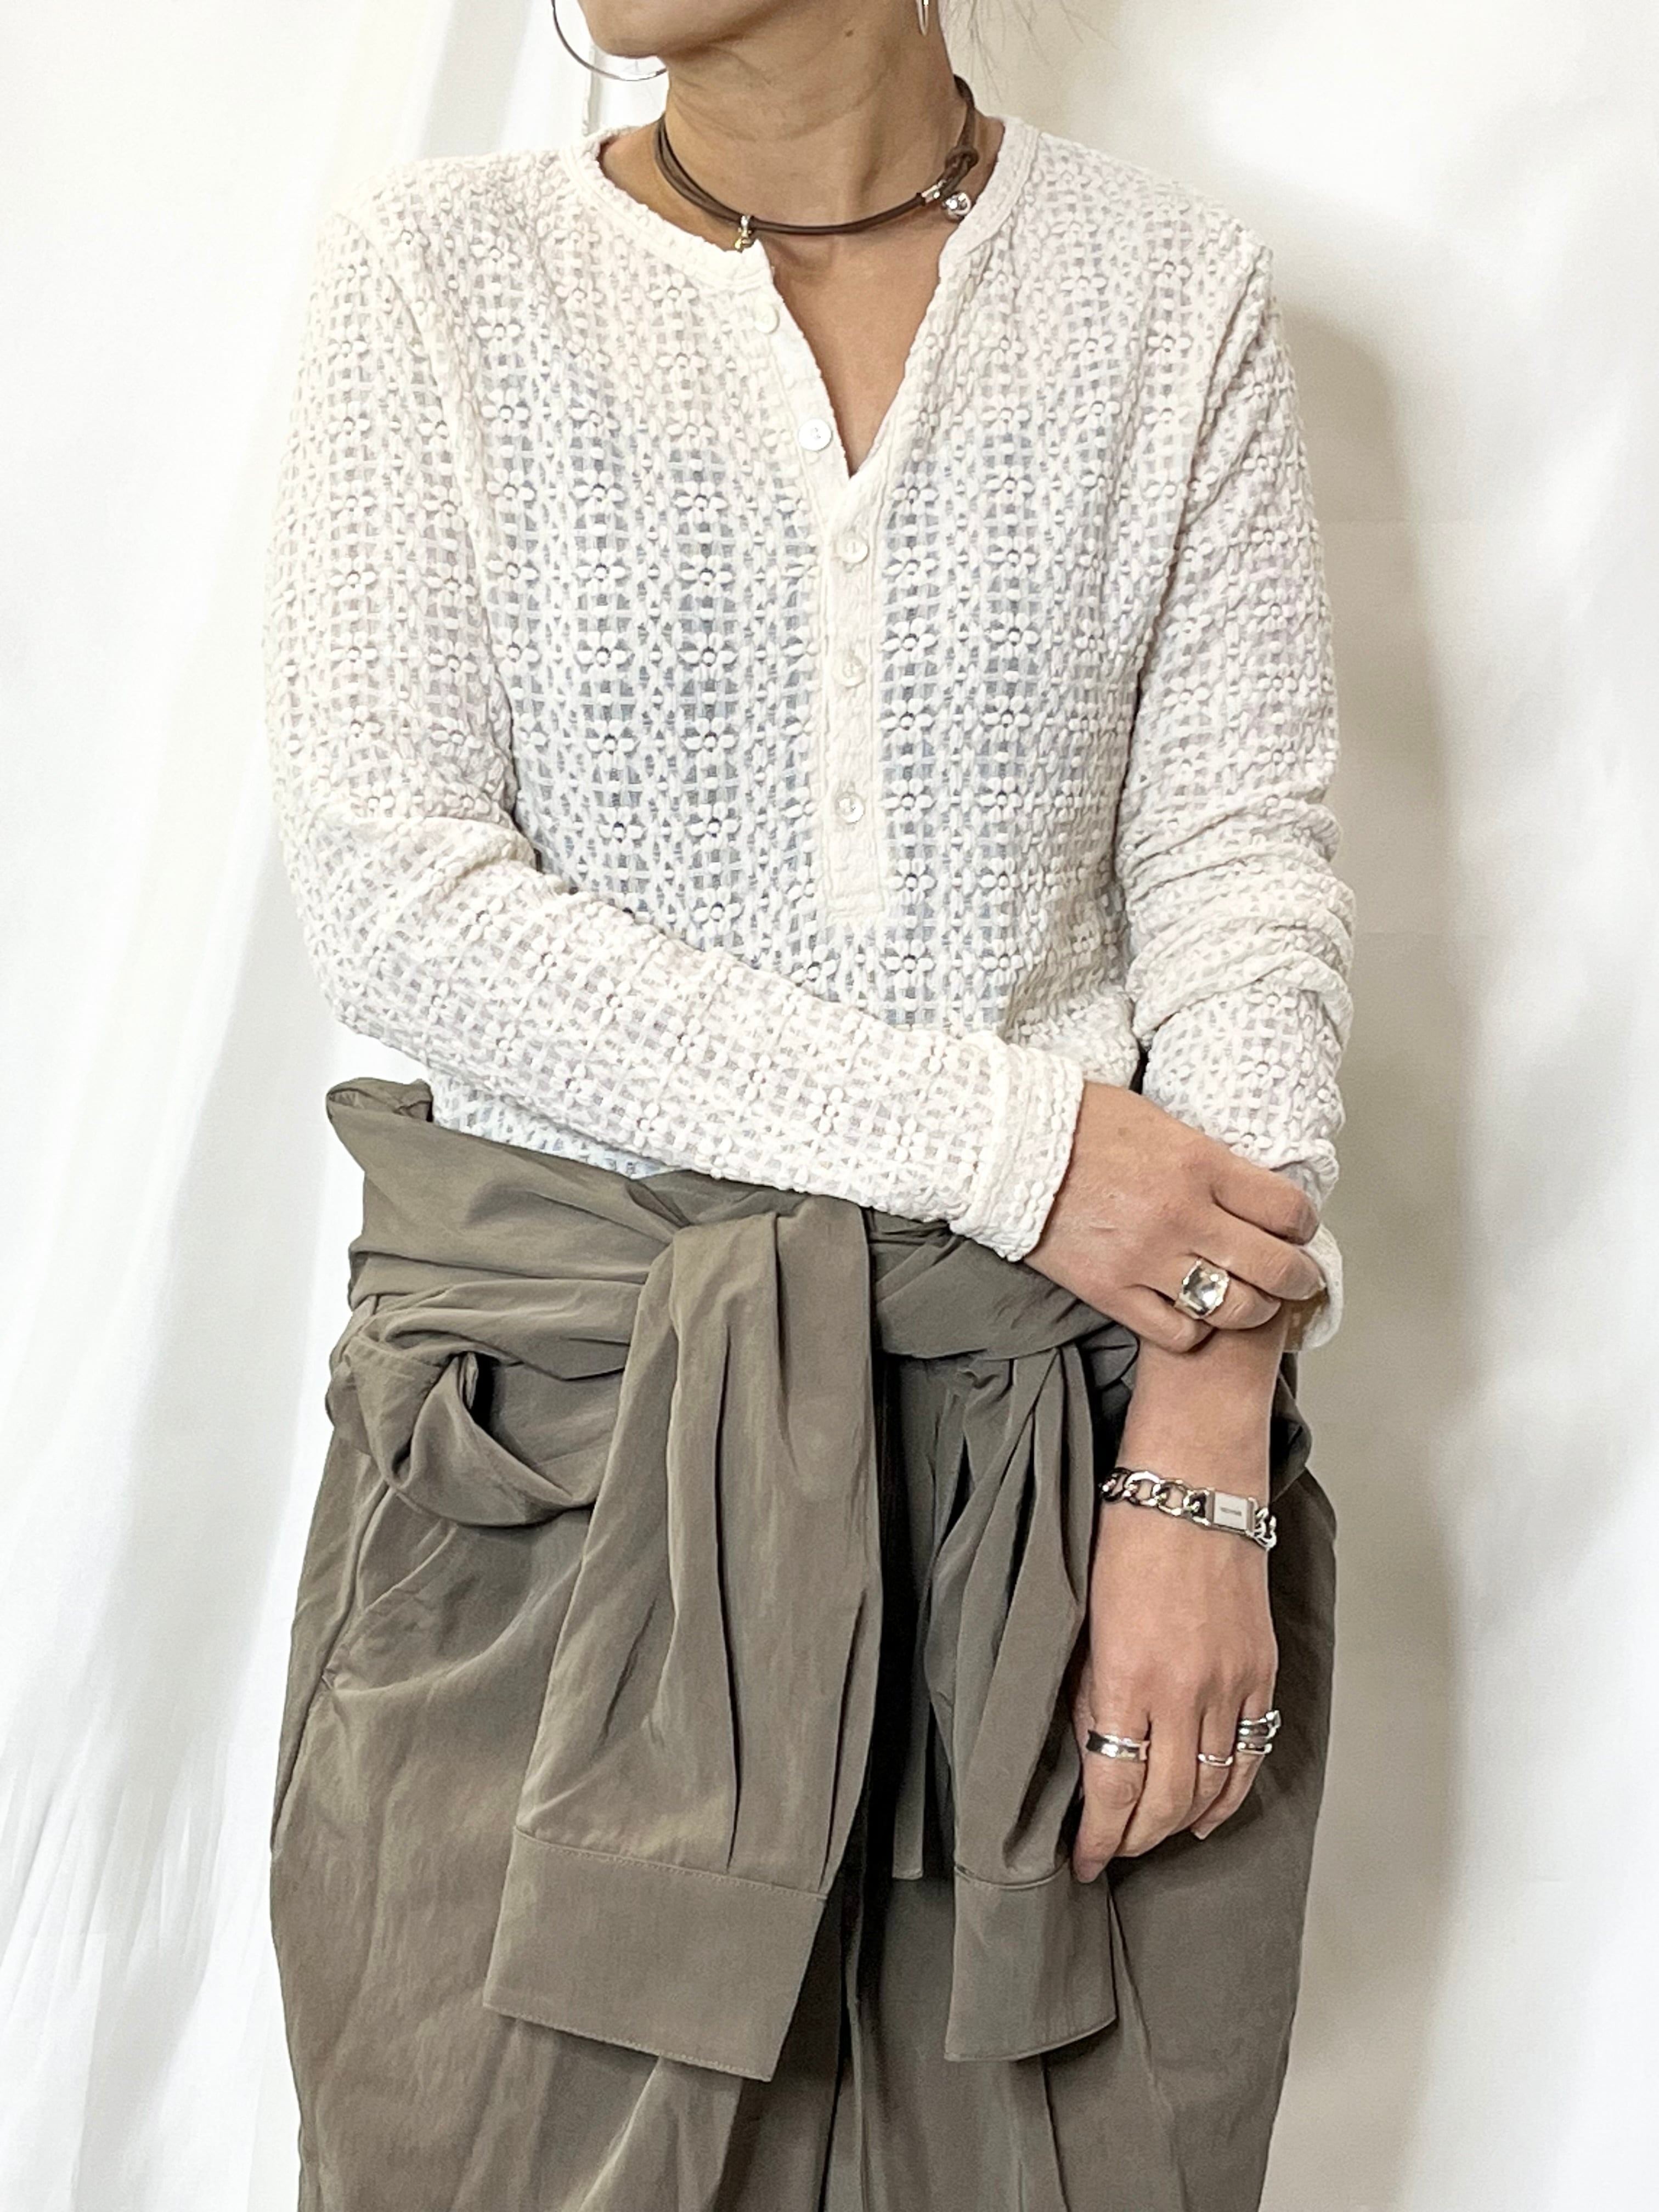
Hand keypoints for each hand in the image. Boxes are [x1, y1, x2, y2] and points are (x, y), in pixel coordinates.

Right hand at [1024, 1081, 1322, 1352]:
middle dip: (1297, 1277)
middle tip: (1296, 1277)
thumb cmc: (1081, 1123)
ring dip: (1255, 1309)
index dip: (1303, 1225)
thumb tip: (1248, 1188)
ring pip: (1235, 1309)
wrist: (1009, 1145)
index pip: (1287, 1209)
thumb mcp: (1162, 1121)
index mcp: (1200, 1163)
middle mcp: (1183, 1214)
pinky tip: (1193, 1312)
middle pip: (1275, 1267)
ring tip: (1252, 1301)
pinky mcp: (1111, 1291)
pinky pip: (1178, 1332)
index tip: (1297, 1228)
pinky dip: (1195, 1329)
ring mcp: (1147, 1259)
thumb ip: (1208, 1160)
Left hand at [1069, 1503, 1277, 1878]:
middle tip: (1112, 1852)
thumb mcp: (1086, 1623)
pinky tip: (1207, 1814)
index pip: (1115, 1789)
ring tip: (1150, 1838)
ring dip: (1177, 1824)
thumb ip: (1091, 1695)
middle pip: (1165, 1801)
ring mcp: (1230, 1685)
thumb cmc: (1127, 1540)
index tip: (1084, 1862)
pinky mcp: (1260, 1672)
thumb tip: (1092, 1757)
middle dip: (1134, 1840)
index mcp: (1128, 1678)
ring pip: (1210, 1787)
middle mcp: (1185, 1692)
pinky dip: (1228, 1794)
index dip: (1099, 1838)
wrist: (1194, 1490)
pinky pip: (1249, 1755)